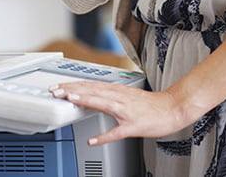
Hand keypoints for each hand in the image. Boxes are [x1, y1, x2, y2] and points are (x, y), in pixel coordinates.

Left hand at [49, 81, 188, 145]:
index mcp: (115, 91)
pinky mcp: (132, 126)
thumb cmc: (148, 104)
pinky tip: (93, 141)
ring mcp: (125, 111)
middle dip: (72, 90)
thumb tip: (90, 94)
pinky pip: (116, 132)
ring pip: (102, 103)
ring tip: (70, 100)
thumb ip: (107, 95)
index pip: (89, 85)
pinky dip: (104, 136)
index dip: (72, 85)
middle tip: (55, 90)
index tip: (57, 86)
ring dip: (85, 100)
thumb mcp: (124, 94)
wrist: (171, 108)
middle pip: (91, 90)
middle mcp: (118, 97)